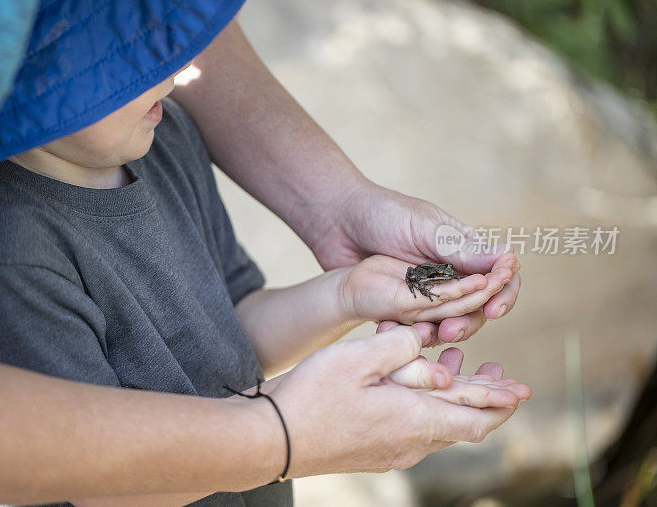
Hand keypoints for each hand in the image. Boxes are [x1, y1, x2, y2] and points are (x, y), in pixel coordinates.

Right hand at [259, 326, 524, 476]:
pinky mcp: (372, 451)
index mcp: (413, 419)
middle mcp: (409, 442)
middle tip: (498, 373)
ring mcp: (390, 451)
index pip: (475, 418)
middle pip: (461, 424)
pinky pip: (412, 428)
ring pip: (435, 423)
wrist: (274, 440)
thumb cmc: (313, 397)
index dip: (500, 404)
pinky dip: (424, 404)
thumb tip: (423, 344)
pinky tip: (409, 383)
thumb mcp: (357, 358)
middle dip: (482, 397)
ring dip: (450, 396)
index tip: (522, 391)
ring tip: (453, 363)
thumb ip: (399, 347)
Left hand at [308, 181, 520, 321]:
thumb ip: (460, 249)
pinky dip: (410, 332)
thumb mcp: (424, 228)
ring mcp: (425, 291)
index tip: (493, 308)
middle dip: (469, 322)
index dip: (504, 294)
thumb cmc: (382, 213)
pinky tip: (396, 332)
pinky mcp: (400, 304)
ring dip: (441, 332)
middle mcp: (449, 273)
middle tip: (449, 330)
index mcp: (463, 250)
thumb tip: (509, 256)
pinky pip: (413, 326)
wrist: (337, 219)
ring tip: (425, 335)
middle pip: (477, 307)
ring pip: (447, 322)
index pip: (500, 276)